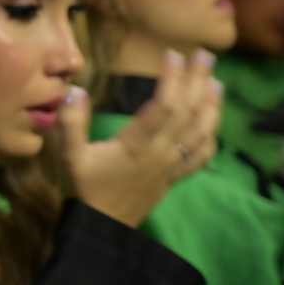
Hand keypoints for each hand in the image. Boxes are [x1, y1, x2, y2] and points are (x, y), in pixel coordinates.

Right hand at [59, 49, 220, 227]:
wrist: (100, 230)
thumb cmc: (83, 190)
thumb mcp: (68, 157)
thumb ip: (70, 123)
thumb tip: (76, 90)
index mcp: (137, 145)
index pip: (164, 105)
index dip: (172, 78)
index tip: (171, 54)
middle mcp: (160, 154)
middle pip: (188, 113)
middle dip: (198, 81)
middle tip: (204, 54)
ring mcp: (170, 167)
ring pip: (201, 133)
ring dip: (211, 105)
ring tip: (215, 81)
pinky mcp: (173, 178)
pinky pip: (201, 157)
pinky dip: (212, 137)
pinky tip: (213, 123)